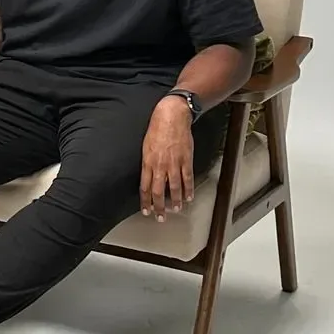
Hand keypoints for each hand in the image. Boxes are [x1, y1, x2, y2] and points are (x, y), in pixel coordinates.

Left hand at [139, 97, 195, 220]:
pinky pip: (187, 178)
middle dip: (159, 207)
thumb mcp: (145, 146)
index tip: (146, 211)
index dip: (145, 201)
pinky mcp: (185, 159)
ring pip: (174, 188)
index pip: (144, 187)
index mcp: (147, 162)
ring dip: (175, 201)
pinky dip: (188, 190)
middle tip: (160, 217)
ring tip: (176, 210)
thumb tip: (148, 177)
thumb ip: (147, 163)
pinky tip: (189, 197)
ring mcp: (173, 163)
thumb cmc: (157, 129)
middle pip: (158, 191)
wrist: (171, 116)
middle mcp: (159, 165)